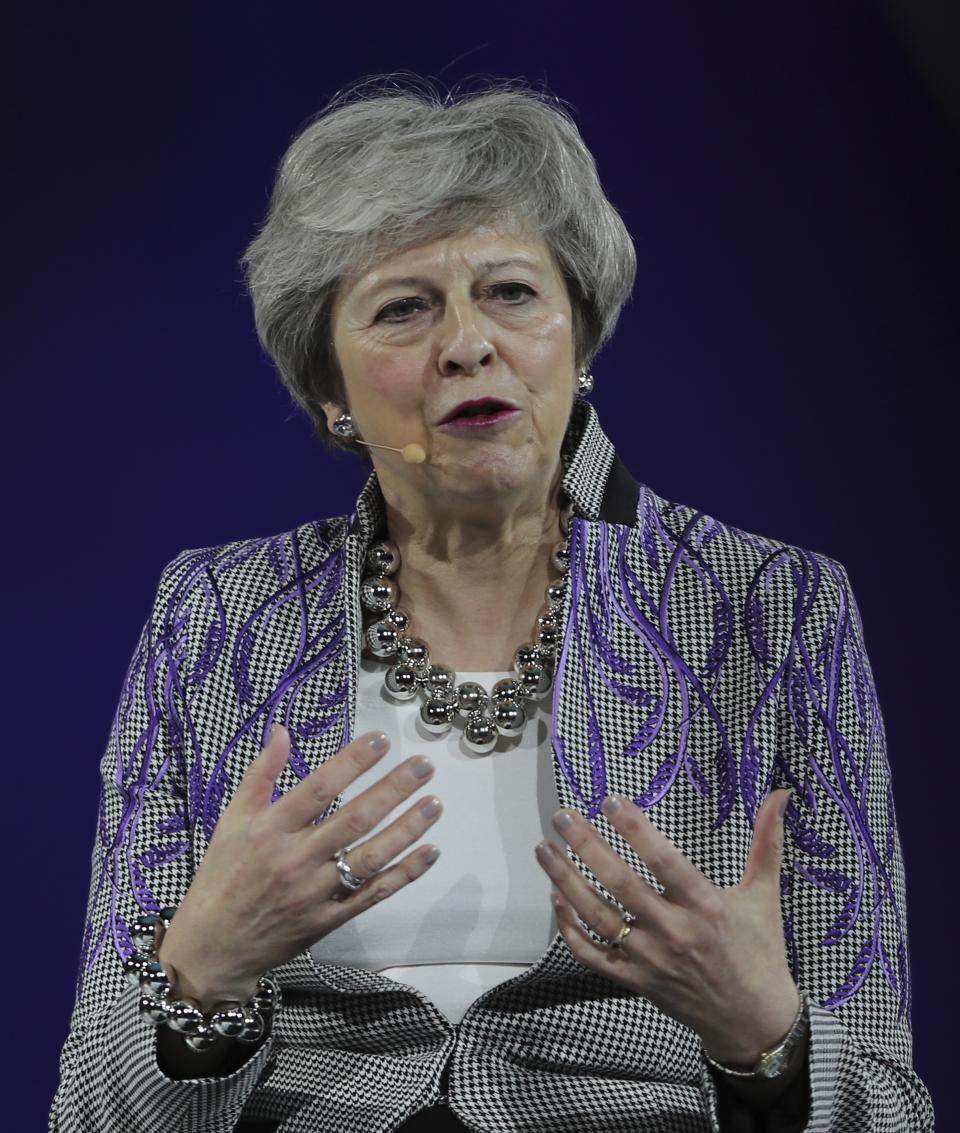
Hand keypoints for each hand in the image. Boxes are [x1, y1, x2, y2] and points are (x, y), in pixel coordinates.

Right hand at [158, 726, 440, 1009]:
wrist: (213, 947)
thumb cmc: (222, 876)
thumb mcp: (230, 821)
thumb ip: (259, 774)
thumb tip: (281, 730)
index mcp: (269, 830)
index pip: (318, 788)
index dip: (351, 762)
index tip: (381, 740)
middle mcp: (295, 859)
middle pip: (353, 819)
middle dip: (392, 789)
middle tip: (424, 766)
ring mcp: (315, 893)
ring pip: (370, 857)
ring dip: (406, 829)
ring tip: (434, 803)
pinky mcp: (329, 920)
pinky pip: (373, 895)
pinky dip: (404, 874)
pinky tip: (430, 851)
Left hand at [535, 788, 798, 1066]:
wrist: (755, 1022)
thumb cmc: (760, 951)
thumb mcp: (765, 895)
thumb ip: (767, 842)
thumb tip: (779, 795)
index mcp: (707, 907)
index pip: (664, 861)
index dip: (635, 830)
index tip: (608, 800)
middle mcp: (675, 932)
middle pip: (621, 885)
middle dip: (587, 847)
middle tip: (562, 816)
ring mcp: (651, 960)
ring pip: (599, 917)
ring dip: (566, 881)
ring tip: (544, 849)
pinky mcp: (636, 982)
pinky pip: (594, 956)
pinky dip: (570, 930)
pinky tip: (555, 899)